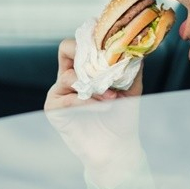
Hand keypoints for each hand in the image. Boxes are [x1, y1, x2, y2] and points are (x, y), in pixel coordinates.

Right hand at [45, 39, 144, 188]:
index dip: (89, 41)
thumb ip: (131, 68)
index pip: (78, 44)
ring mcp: (58, 92)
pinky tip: (102, 107)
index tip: (107, 46)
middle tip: (103, 68)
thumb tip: (135, 50)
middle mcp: (68, 76)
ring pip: (69, 76)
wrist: (116, 147)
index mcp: (83, 69)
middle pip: (65, 49)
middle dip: (86, 58)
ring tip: (111, 98)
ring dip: (93, 86)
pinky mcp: (53, 109)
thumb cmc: (122, 117)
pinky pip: (66, 97)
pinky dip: (85, 102)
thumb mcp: (131, 89)